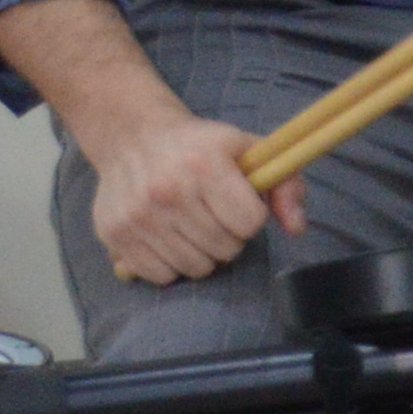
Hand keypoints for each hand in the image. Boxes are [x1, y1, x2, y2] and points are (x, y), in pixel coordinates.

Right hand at [85, 96, 301, 285]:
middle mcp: (168, 190)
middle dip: (229, 237)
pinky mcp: (115, 234)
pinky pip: (162, 276)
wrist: (132, 137)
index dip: (251, 217)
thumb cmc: (199, 146)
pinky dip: (172, 264)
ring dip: (202, 254)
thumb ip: (284, 183)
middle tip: (215, 215)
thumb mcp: (247, 149)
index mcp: (204, 164)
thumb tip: (297, 228)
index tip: (239, 204)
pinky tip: (169, 238)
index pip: (249, 222)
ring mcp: (139, 215)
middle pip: (225, 250)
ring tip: (193, 226)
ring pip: (195, 267)